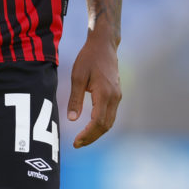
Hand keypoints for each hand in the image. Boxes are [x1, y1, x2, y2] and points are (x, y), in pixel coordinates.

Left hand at [66, 30, 121, 147]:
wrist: (104, 44)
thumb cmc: (89, 58)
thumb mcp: (77, 76)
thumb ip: (75, 99)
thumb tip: (71, 119)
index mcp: (104, 94)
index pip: (97, 122)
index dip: (87, 135)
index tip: (76, 142)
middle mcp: (114, 98)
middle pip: (105, 126)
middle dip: (91, 137)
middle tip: (77, 144)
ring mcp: (117, 96)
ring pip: (109, 121)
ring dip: (97, 132)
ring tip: (82, 138)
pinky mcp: (116, 94)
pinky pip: (110, 114)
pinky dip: (101, 124)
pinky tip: (91, 126)